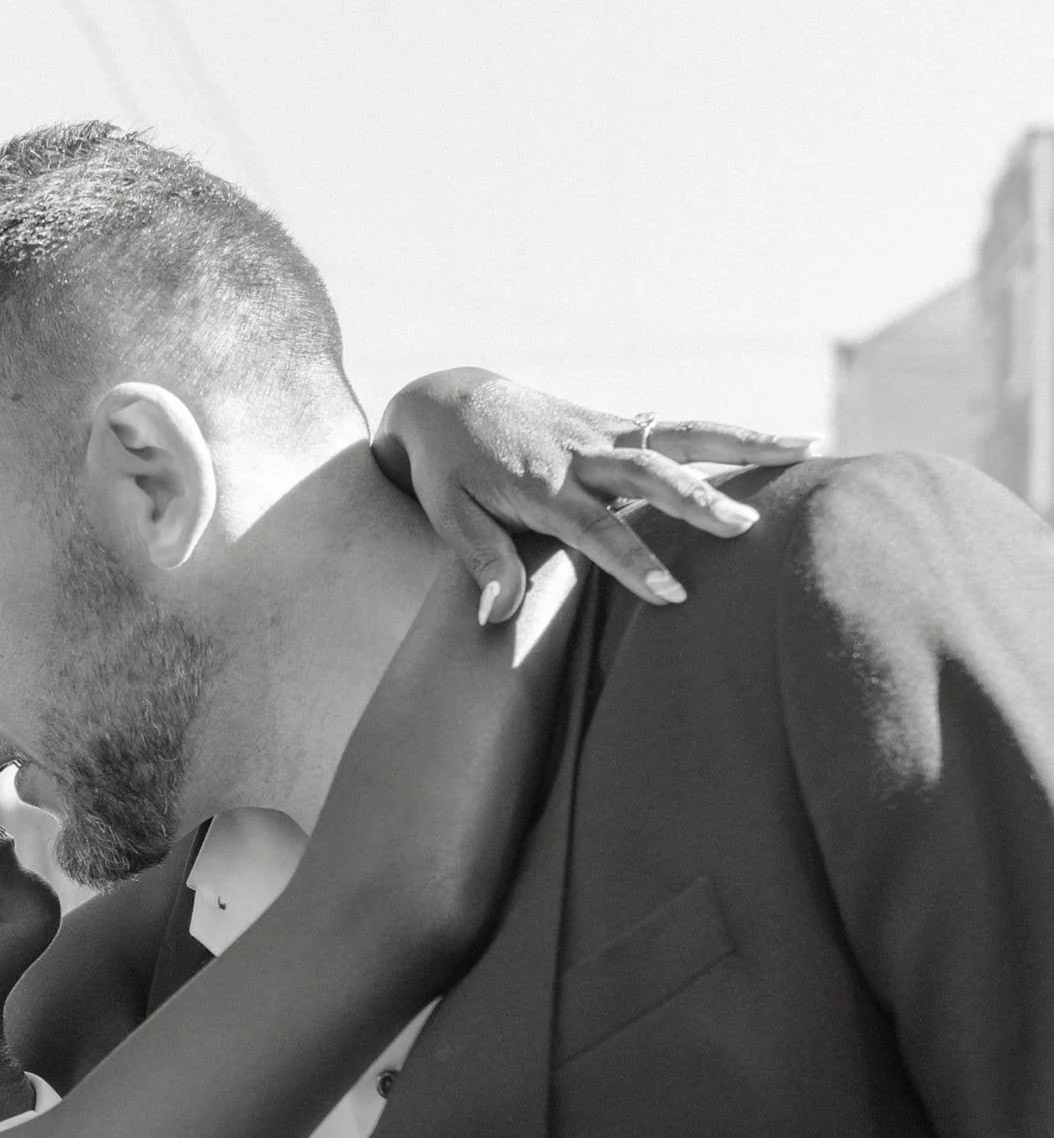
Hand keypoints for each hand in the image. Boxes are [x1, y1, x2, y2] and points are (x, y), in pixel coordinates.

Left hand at [373, 366, 820, 624]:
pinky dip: (728, 436)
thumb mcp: (450, 517)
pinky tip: (780, 444)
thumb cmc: (448, 471)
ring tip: (809, 448)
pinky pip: (680, 428)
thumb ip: (480, 563)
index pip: (595, 528)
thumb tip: (496, 616)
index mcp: (542, 485)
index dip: (633, 560)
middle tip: (747, 527)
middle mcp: (582, 453)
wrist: (449, 400)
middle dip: (699, 501)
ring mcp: (606, 431)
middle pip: (651, 473)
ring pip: (682, 434)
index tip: (671, 592)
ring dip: (745, 442)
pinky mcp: (617, 422)